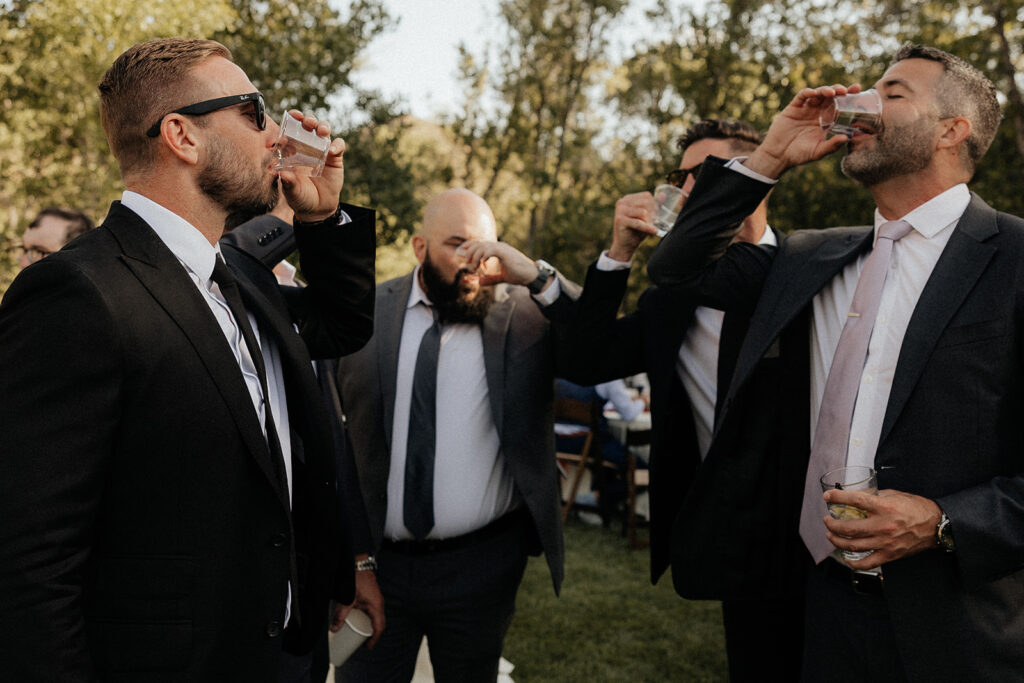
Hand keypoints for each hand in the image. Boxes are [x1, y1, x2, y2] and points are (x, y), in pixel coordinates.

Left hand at [277, 110, 345, 222]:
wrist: (317, 208)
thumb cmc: (300, 197)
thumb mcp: (292, 192)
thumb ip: (288, 183)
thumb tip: (283, 174)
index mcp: (293, 150)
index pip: (292, 129)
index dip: (292, 120)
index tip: (292, 116)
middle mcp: (307, 147)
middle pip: (309, 126)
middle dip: (308, 119)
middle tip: (307, 122)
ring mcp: (322, 151)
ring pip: (324, 131)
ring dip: (323, 126)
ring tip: (322, 130)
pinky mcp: (335, 158)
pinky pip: (338, 146)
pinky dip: (337, 145)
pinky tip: (332, 150)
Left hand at [331, 565, 385, 648]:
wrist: (360, 563)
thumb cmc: (357, 579)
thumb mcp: (348, 599)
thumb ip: (341, 614)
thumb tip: (334, 629)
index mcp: (376, 606)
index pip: (379, 627)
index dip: (374, 639)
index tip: (367, 647)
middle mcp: (378, 604)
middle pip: (377, 624)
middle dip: (370, 635)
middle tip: (361, 643)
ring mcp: (375, 600)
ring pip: (373, 617)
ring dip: (367, 626)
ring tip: (358, 633)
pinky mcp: (370, 596)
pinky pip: (370, 611)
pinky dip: (365, 618)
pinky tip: (357, 618)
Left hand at [456, 240, 542, 287]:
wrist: (530, 275)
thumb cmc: (518, 275)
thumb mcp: (501, 277)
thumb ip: (490, 279)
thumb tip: (479, 282)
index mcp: (497, 249)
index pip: (480, 243)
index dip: (469, 247)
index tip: (463, 256)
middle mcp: (498, 246)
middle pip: (478, 243)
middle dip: (469, 252)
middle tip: (467, 263)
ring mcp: (501, 248)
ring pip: (482, 246)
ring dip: (475, 257)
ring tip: (474, 267)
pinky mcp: (504, 252)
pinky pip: (489, 250)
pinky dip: (483, 256)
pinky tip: (482, 264)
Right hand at [607, 192, 657, 261]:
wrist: (624, 246)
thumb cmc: (636, 231)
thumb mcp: (647, 217)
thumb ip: (654, 206)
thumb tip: (663, 194)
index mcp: (627, 199)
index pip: (646, 196)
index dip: (654, 205)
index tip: (656, 215)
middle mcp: (622, 202)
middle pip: (645, 202)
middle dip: (653, 213)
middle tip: (656, 222)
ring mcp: (620, 210)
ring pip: (643, 212)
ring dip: (650, 221)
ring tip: (652, 227)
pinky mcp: (620, 220)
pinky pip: (638, 222)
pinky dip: (647, 228)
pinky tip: (654, 232)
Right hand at [745, 84, 861, 178]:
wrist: (778, 156)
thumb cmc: (799, 155)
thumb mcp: (818, 152)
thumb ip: (831, 145)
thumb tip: (847, 138)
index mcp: (826, 120)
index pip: (840, 105)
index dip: (849, 96)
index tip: (858, 90)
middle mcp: (817, 112)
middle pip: (831, 96)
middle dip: (839, 90)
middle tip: (846, 91)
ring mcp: (805, 109)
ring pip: (818, 93)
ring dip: (826, 90)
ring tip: (832, 92)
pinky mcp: (793, 108)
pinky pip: (802, 96)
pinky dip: (808, 93)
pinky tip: (814, 93)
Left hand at [822, 488, 942, 570]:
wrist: (937, 526)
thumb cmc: (917, 508)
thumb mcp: (895, 494)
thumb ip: (874, 496)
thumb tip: (855, 495)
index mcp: (884, 507)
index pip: (854, 500)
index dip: (837, 497)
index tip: (828, 496)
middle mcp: (883, 526)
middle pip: (848, 528)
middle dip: (832, 524)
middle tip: (827, 520)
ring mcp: (885, 543)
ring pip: (853, 545)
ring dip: (837, 541)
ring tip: (831, 535)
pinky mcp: (890, 555)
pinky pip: (867, 563)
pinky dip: (854, 563)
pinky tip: (846, 558)